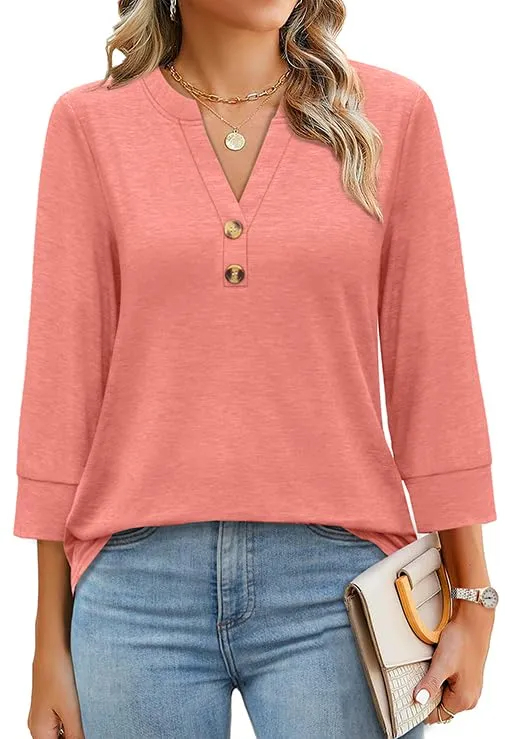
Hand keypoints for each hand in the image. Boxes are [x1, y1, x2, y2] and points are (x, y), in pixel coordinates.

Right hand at [28, 645, 83, 737]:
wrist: (51, 649)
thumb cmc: (58, 676)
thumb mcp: (71, 711)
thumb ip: (76, 735)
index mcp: (39, 732)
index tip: (84, 730)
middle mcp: (36, 727)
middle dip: (74, 735)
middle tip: (87, 723)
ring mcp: (40, 715)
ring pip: (59, 732)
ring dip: (73, 729)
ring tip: (86, 716)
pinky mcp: (47, 704)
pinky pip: (58, 721)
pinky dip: (70, 720)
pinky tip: (81, 709)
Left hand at [412, 602, 494, 724]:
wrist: (473, 622)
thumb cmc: (460, 641)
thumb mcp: (442, 663)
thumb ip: (430, 684)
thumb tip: (418, 700)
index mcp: (463, 699)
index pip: (436, 715)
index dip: (421, 705)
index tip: (409, 693)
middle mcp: (469, 698)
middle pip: (441, 706)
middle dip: (428, 694)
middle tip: (418, 677)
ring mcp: (470, 688)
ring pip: (445, 695)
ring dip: (434, 685)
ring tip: (429, 668)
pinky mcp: (468, 678)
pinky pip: (450, 685)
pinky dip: (441, 679)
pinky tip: (437, 665)